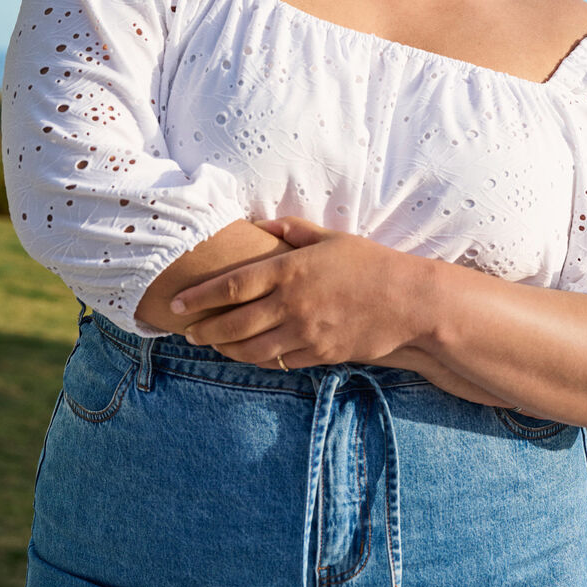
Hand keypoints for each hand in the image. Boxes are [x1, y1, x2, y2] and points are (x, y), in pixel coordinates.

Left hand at [169, 217, 431, 370]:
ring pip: (251, 349)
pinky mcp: (318, 354)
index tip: (177, 303)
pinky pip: (278, 361)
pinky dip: (258, 359)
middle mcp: (291, 303)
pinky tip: (249, 354)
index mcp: (290, 270)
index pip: (232, 285)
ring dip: (225, 349)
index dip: (200, 296)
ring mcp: (304, 332)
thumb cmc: (370, 263)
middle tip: (186, 331)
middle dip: (204, 329)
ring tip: (212, 344)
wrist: (409, 302)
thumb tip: (265, 224)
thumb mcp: (332, 238)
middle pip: (233, 323)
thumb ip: (294, 231)